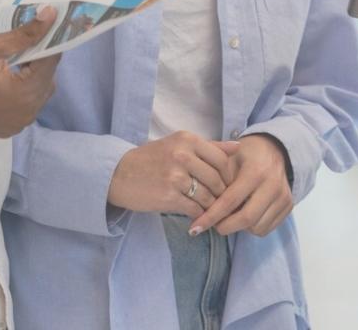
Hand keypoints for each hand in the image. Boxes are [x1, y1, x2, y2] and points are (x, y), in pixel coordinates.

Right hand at [0, 9, 60, 137]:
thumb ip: (25, 33)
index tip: (49, 29)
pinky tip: (9, 82)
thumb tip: (50, 14)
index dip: (52, 42)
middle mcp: (28, 112)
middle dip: (41, 61)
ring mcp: (19, 123)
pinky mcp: (10, 129)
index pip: (51, 61)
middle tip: (26, 46)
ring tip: (16, 63)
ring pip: (40, 94)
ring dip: (34, 78)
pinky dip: (24, 94)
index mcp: (26, 92)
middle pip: (48, 79)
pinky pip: (27, 107)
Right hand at [108, 131, 234, 216]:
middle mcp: (182, 155)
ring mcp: (175, 176)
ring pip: (207, 196)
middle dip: (221, 194)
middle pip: (216, 179)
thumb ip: (209, 146)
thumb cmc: (152, 159)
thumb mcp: (178, 144)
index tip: (227, 185)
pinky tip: (196, 217)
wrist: (119, 174)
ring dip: (211, 207)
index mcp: (187, 140)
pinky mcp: (168, 196)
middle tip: (221, 202)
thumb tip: (238, 146)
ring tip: (209, 210)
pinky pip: (194, 209)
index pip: (222, 159)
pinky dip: (199, 215)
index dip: (229, 176)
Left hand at [189, 135, 292, 237]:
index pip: (230, 201)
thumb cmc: (246, 154)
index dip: (211, 216)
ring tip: (230, 215)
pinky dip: (252, 227)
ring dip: (239, 227)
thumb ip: (213, 178)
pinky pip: (266, 228)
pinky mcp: (288, 206)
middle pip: (246, 219)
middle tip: (212, 225)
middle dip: (225, 227)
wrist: (275, 149)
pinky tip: (244, 215)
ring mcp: (283, 197)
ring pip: (257, 227)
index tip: (195, 227)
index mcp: (256, 171)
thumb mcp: (227, 157)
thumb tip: (197, 206)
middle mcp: (273, 185)